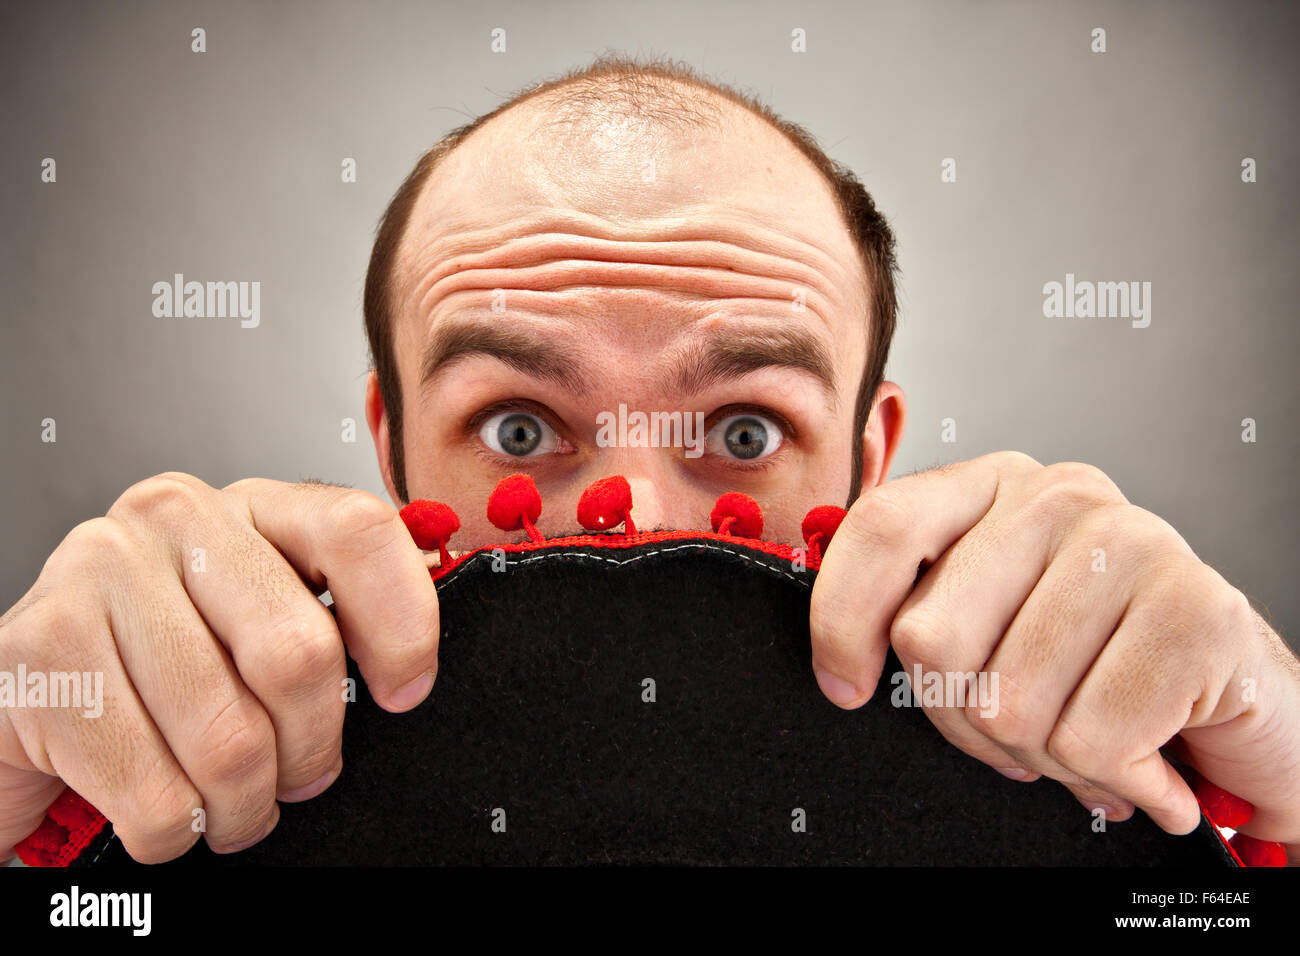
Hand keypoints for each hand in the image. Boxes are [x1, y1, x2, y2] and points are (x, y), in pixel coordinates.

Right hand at [0, 473, 439, 861]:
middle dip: (311, 746)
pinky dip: (174, 830)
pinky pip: (156, 794)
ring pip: (230, 741)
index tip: (404, 692)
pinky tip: (164, 805)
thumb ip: (337, 617)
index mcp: (252, 503)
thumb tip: (415, 669)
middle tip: (298, 774)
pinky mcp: (38, 654)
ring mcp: (96, 575)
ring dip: (243, 804)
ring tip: (230, 802)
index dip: (402, 623)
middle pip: (301, 654)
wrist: (40, 693)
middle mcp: (173, 519)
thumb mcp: (264, 618)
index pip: (357, 532)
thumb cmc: (172, 662)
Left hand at [809, 451, 1299, 860]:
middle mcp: (1059, 495)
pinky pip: (1088, 738)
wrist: (1244, 712)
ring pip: (1006, 703)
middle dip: (965, 719)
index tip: (845, 686)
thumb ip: (925, 618)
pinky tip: (1149, 754)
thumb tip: (840, 665)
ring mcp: (1134, 540)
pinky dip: (1116, 776)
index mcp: (994, 487)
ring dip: (1046, 757)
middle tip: (1022, 730)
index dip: (841, 618)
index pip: (882, 528)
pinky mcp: (1197, 608)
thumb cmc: (1102, 671)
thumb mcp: (993, 630)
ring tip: (1094, 737)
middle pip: (930, 636)